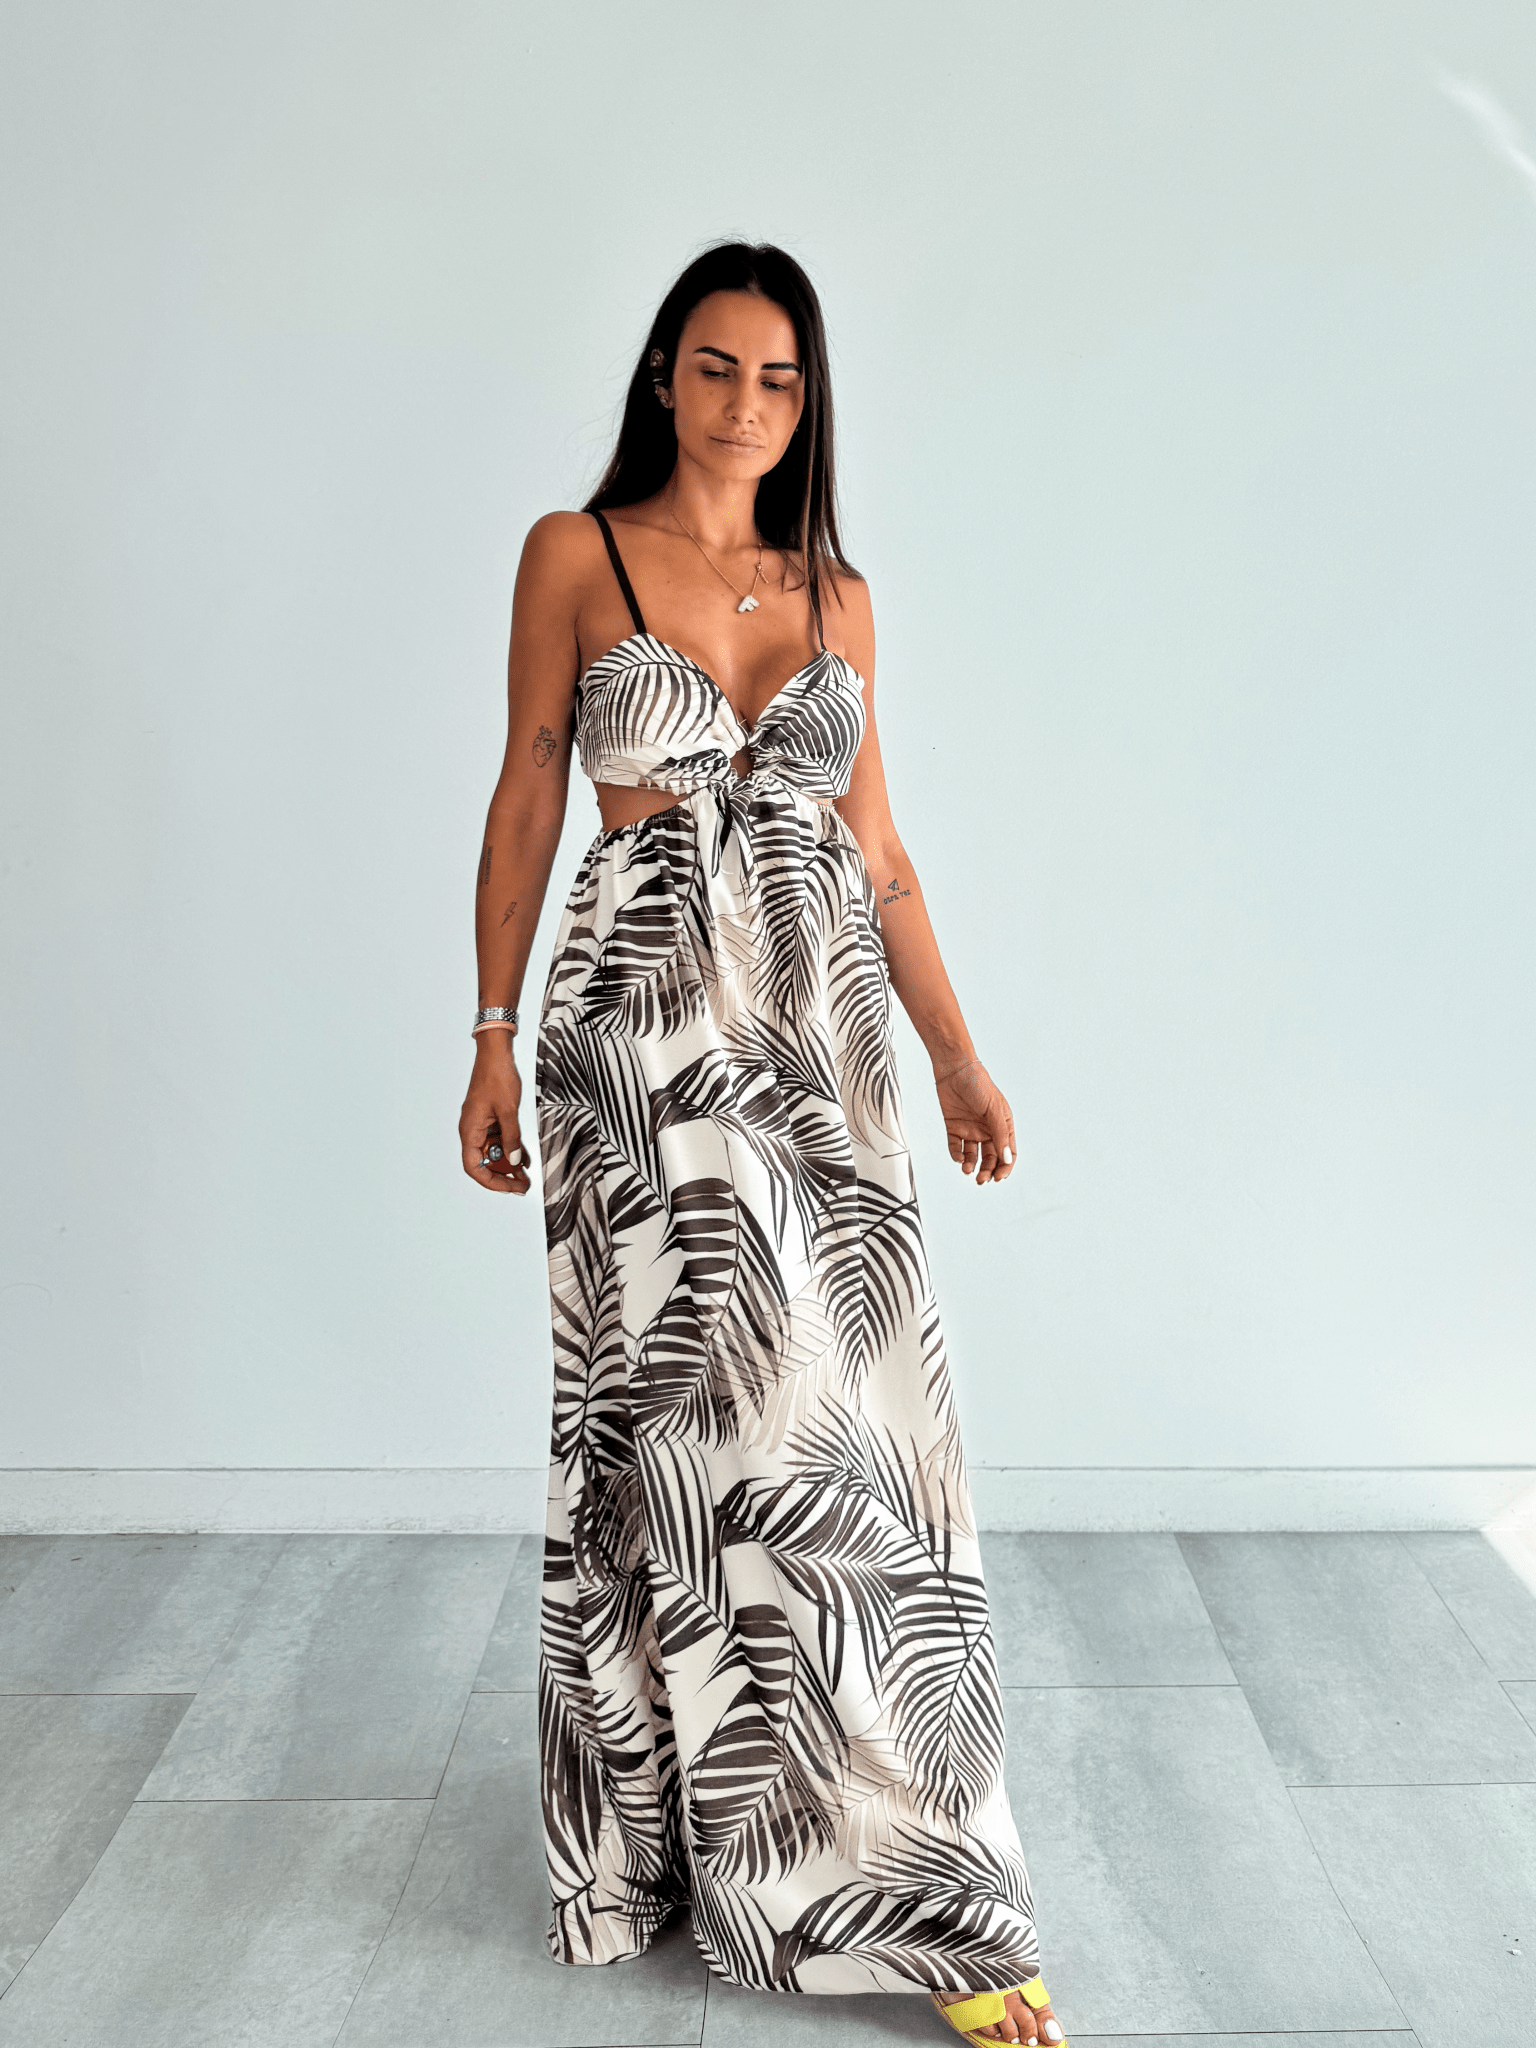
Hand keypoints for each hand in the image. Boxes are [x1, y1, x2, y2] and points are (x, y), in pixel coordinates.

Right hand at [459, 1036, 531, 1195]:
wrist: (496, 1053)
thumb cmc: (496, 1076)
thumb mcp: (508, 1111)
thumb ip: (512, 1138)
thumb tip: (515, 1161)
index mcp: (470, 1131)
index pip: (474, 1167)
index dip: (491, 1181)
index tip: (510, 1188)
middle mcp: (472, 1130)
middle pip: (484, 1163)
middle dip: (503, 1176)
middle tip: (523, 1185)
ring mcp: (481, 1125)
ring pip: (493, 1153)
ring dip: (508, 1164)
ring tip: (525, 1176)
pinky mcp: (490, 1118)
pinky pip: (499, 1140)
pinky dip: (511, 1149)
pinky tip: (525, 1158)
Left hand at [935, 1056, 1014, 1185]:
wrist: (954, 1069)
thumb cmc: (979, 1084)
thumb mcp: (994, 1110)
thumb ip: (1000, 1135)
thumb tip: (1007, 1159)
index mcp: (1002, 1125)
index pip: (1008, 1152)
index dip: (1005, 1167)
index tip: (998, 1177)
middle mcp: (987, 1129)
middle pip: (990, 1158)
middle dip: (987, 1171)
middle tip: (981, 1180)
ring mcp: (971, 1129)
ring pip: (973, 1155)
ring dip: (972, 1165)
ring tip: (967, 1170)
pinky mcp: (954, 1127)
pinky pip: (956, 1147)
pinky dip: (956, 1155)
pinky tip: (958, 1158)